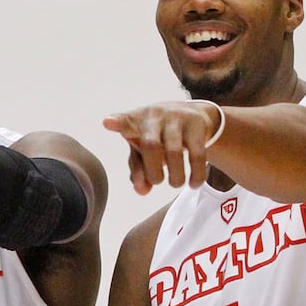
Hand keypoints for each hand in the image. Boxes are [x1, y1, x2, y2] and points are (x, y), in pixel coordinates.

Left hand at [103, 100, 220, 193]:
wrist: (191, 114)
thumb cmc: (157, 135)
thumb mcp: (143, 150)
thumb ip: (138, 171)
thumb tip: (142, 191)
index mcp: (135, 121)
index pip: (124, 121)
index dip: (117, 122)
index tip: (108, 123)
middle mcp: (154, 116)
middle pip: (150, 145)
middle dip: (153, 171)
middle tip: (157, 181)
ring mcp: (176, 118)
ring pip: (174, 151)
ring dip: (175, 176)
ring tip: (175, 184)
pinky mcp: (197, 125)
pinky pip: (197, 154)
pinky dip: (195, 174)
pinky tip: (193, 184)